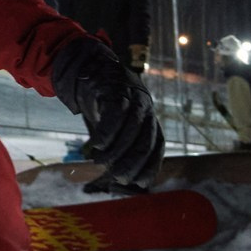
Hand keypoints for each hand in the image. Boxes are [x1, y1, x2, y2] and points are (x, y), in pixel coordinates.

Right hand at [50, 35, 164, 185]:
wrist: (94, 67)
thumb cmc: (106, 104)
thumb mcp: (119, 124)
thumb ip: (122, 145)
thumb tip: (120, 178)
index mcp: (151, 119)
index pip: (157, 146)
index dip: (150, 166)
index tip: (139, 183)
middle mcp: (147, 108)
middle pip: (145, 140)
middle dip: (132, 162)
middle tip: (118, 176)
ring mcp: (133, 97)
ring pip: (131, 128)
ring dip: (115, 150)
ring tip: (100, 161)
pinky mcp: (117, 88)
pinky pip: (116, 113)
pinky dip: (106, 132)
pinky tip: (95, 144)